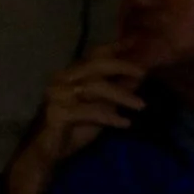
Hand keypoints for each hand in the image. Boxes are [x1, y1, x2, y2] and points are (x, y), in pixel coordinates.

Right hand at [9, 44, 146, 193]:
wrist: (49, 152)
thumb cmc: (76, 127)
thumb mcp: (103, 106)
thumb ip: (118, 90)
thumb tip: (141, 75)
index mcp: (72, 74)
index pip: (95, 54)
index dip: (116, 46)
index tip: (136, 41)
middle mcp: (63, 79)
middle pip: (96, 64)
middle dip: (123, 66)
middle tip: (144, 73)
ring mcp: (58, 95)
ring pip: (95, 87)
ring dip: (122, 95)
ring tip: (141, 105)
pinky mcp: (57, 112)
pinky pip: (88, 111)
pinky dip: (109, 116)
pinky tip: (124, 123)